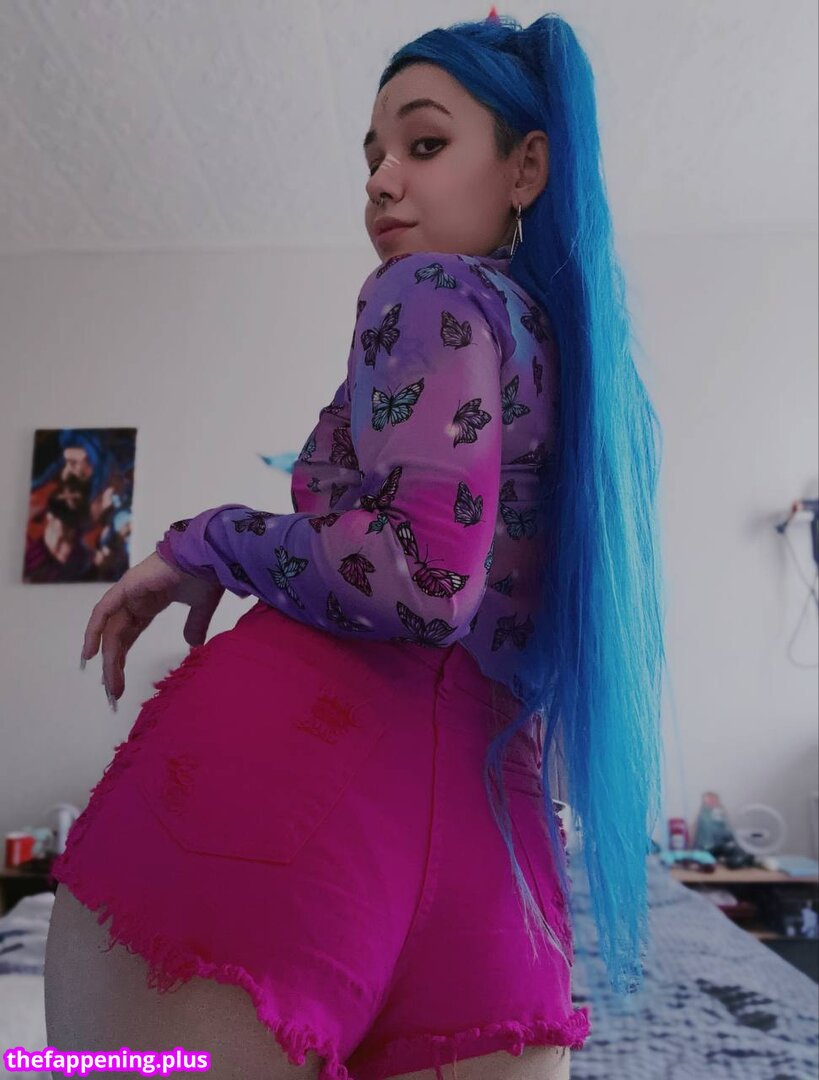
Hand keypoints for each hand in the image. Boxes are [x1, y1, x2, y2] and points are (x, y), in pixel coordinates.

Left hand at [81, 552, 224, 706]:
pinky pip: (104, 611)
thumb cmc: (207, 574)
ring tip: (109, 685)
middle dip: (114, 665)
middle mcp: (135, 597)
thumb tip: (192, 644)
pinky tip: (90, 654)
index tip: (119, 683)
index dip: (122, 656)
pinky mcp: (127, 587)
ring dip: (109, 658)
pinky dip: (94, 631)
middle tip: (113, 693)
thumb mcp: (201, 608)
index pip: (129, 633)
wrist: (210, 555)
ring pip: (111, 630)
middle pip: (117, 636)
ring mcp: (128, 591)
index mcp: (150, 601)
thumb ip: (195, 625)